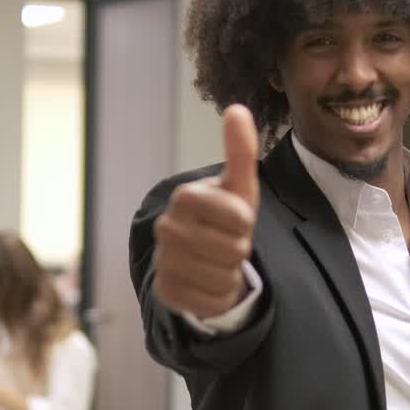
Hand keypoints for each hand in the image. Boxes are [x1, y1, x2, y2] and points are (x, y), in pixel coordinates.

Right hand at [152, 105, 259, 318]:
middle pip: (234, 250)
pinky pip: (211, 301)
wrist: (201, 257)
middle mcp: (167, 228)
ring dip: (229, 273)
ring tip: (218, 261)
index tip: (237, 220)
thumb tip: (236, 108)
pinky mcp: (166, 291)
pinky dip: (218, 296)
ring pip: (223, 277)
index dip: (245, 223)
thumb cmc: (224, 218)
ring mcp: (163, 261)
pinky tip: (208, 281)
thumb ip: (240, 150)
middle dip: (239, 250)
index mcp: (185, 197)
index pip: (237, 217)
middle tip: (226, 242)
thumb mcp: (239, 186)